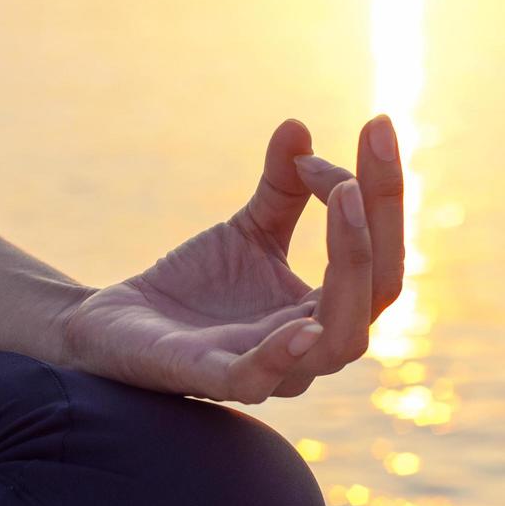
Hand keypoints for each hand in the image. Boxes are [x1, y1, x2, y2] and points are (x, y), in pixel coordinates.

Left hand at [55, 116, 404, 402]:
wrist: (118, 322)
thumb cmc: (195, 285)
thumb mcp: (247, 228)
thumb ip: (282, 187)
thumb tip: (298, 126)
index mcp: (326, 307)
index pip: (382, 254)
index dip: (386, 192)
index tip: (374, 126)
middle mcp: (311, 343)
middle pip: (378, 291)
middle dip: (380, 218)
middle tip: (365, 152)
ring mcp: (267, 367)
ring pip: (340, 341)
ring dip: (351, 266)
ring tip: (345, 198)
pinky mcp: (210, 379)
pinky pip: (259, 379)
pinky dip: (283, 356)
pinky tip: (303, 327)